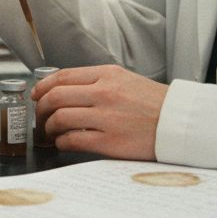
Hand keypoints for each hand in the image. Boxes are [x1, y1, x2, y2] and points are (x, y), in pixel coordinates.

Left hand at [31, 65, 168, 160]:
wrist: (180, 122)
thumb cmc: (154, 103)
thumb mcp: (126, 80)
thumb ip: (97, 81)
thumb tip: (65, 89)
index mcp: (107, 74)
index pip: (62, 76)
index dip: (42, 87)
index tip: (36, 95)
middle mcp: (104, 92)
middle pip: (55, 97)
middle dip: (41, 108)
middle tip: (40, 116)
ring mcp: (106, 117)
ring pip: (60, 118)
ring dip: (49, 127)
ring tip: (51, 132)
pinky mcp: (109, 141)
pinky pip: (72, 140)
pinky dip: (62, 142)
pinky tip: (64, 143)